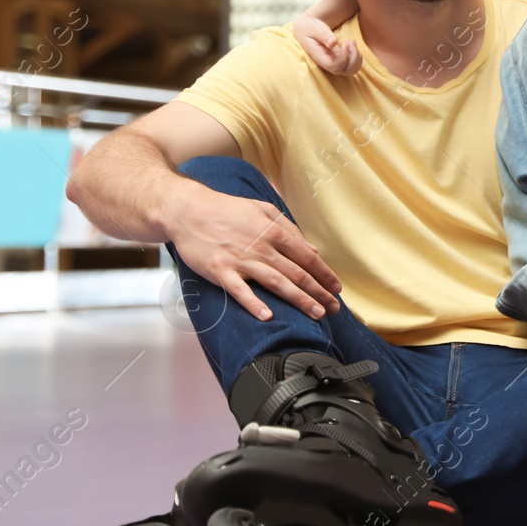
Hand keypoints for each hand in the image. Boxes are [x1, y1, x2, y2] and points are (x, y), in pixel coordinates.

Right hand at [166, 181, 341, 321]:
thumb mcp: (263, 210)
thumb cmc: (228, 210)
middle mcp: (262, 247)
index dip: (324, 274)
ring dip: (299, 300)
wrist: (188, 210)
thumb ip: (289, 229)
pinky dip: (253, 303)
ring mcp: (241, 260)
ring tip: (317, 314)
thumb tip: (312, 248)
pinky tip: (268, 316)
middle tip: (335, 308)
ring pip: (277, 283)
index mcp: (274, 232)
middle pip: (297, 273)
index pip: (307, 257)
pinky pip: (239, 290)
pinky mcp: (220, 271)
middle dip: (319, 292)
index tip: (337, 289)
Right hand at [295, 14, 361, 75]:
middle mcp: (327, 64)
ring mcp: (334, 64)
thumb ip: (324, 36)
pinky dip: (357, 57)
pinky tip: (351, 46)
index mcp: (319, 57)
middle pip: (346, 71)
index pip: (334, 67)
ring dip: (357, 57)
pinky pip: (353, 66)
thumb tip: (333, 43)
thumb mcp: (315, 29)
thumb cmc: (310, 28)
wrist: (307, 29)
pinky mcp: (339, 61)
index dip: (343, 57)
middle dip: (354, 56)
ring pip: (352, 70)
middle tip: (351, 41)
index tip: (345, 43)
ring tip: (352, 42)